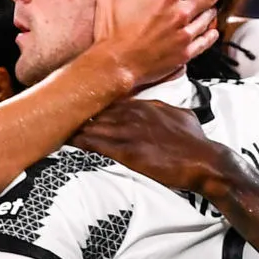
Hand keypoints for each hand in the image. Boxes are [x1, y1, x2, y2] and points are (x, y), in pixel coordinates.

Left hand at [71, 100, 241, 196]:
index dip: (93, 99)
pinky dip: (82, 142)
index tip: (77, 97)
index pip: (112, 97)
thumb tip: (161, 108)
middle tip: (55, 108)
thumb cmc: (195, 142)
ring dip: (74, 125)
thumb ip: (165, 109)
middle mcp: (135, 114)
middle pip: (98, 109)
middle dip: (77, 109)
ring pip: (94, 126)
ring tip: (53, 124)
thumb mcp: (182, 116)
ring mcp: (131, 132)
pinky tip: (67, 141)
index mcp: (146, 105)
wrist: (204, 161)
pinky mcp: (129, 152)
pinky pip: (98, 145)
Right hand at [82, 0, 226, 91]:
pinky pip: (204, 42)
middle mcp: (180, 13)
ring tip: (215, 6)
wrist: (115, 66)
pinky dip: (210, 35)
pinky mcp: (184, 53)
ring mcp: (184, 34)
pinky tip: (213, 32)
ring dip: (212, 10)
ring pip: (208, 18)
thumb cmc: (111, 31)